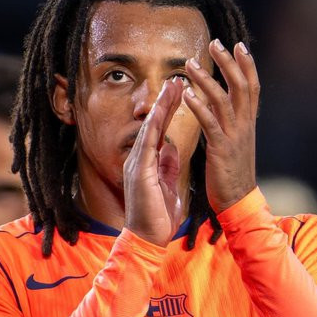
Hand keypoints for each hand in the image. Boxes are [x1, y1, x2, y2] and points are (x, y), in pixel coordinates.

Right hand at [123, 77, 186, 245]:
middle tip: (177, 78)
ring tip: (172, 85)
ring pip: (149, 127)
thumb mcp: (167, 186)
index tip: (180, 92)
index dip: (169, 110)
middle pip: (153, 123)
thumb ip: (168, 166)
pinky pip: (147, 143)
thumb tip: (171, 149)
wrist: (147, 238)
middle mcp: (137, 159)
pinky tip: (161, 110)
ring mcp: (136, 164)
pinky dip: (154, 125)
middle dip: (165, 101)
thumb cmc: (158, 217)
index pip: (159, 130)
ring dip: (161, 106)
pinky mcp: (139, 171)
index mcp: (146, 163)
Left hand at [184, 40, 259, 213]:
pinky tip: (187, 95)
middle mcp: (245, 126)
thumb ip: (231, 125)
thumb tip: (224, 108)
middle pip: (241, 86)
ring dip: (207, 79)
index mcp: (248, 124)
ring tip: (190, 64)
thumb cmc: (232, 175)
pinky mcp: (221, 149)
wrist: (238, 202)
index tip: (238, 45)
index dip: (247, 65)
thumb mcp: (236, 145)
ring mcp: (234, 137)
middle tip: (214, 43)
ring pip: (224, 100)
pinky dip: (199, 107)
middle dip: (228, 63)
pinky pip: (210, 123)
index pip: (252, 87)